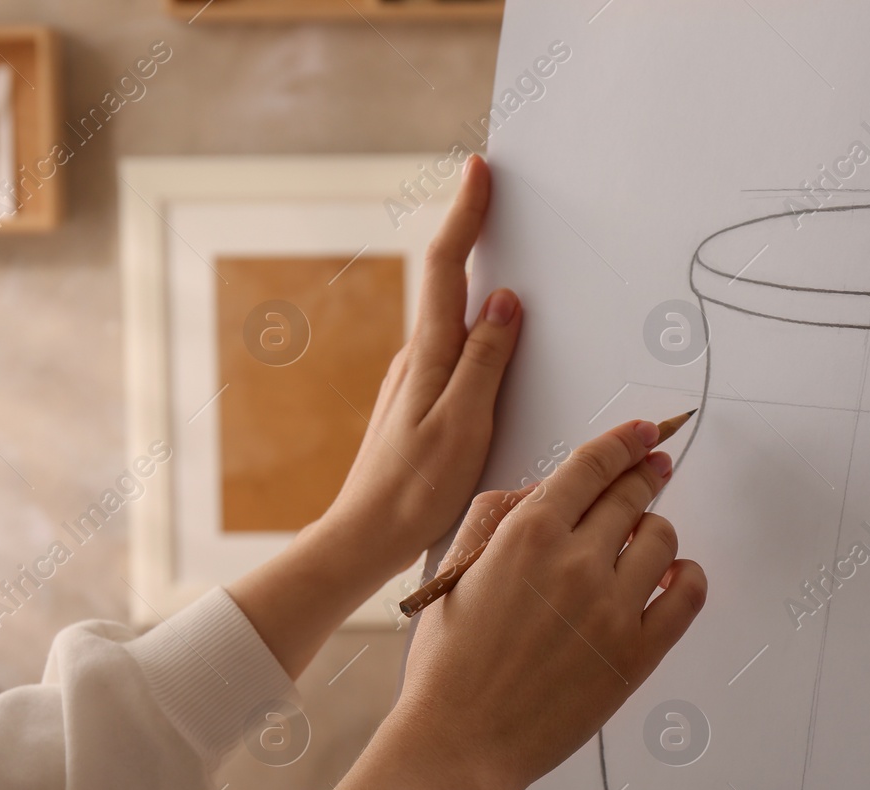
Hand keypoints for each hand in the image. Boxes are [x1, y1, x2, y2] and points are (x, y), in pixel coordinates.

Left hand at [325, 153, 521, 579]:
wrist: (365, 539)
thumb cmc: (415, 491)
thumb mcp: (463, 424)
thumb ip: (485, 361)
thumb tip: (504, 300)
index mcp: (429, 357)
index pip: (449, 267)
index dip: (466, 214)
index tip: (479, 170)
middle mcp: (416, 360)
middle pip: (447, 281)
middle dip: (470, 232)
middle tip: (493, 192)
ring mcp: (415, 382)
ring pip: (450, 316)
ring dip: (472, 278)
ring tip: (497, 245)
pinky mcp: (419, 405)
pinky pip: (453, 349)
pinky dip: (474, 326)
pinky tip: (489, 334)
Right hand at [332, 420, 707, 789]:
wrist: (462, 741)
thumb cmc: (449, 662)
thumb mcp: (455, 569)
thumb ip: (498, 516)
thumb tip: (545, 491)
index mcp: (527, 534)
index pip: (592, 466)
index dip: (625, 442)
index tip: (644, 434)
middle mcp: (576, 563)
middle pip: (632, 496)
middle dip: (645, 476)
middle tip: (653, 471)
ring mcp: (613, 608)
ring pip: (663, 539)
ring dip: (655, 530)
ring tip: (642, 542)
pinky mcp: (637, 653)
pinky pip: (689, 596)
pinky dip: (688, 577)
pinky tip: (674, 577)